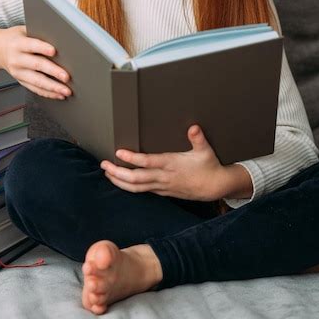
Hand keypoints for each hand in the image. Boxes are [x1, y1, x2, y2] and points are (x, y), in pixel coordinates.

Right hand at [0, 25, 71, 99]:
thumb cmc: (15, 39)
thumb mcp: (24, 30)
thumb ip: (39, 34)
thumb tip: (60, 39)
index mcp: (18, 44)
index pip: (32, 45)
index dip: (43, 48)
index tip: (54, 51)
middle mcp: (17, 59)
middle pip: (37, 65)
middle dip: (53, 72)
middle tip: (66, 76)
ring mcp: (18, 72)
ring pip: (37, 81)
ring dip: (53, 87)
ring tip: (66, 90)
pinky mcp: (21, 81)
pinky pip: (35, 89)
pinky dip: (48, 93)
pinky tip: (59, 94)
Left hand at [100, 124, 224, 200]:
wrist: (214, 187)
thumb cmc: (209, 166)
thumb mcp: (205, 150)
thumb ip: (198, 138)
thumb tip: (193, 127)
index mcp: (172, 164)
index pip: (148, 162)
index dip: (132, 158)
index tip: (118, 152)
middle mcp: (164, 177)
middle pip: (136, 178)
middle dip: (118, 172)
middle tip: (104, 164)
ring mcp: (162, 186)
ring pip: (136, 188)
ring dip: (119, 181)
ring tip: (107, 173)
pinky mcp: (162, 192)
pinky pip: (142, 191)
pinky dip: (129, 186)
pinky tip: (121, 182)